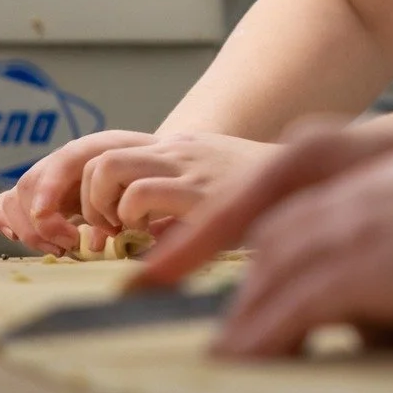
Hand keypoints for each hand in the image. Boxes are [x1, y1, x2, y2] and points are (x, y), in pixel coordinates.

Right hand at [0, 131, 157, 252]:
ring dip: (30, 230)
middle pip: (31, 184)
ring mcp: (49, 179)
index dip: (50, 188)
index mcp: (97, 150)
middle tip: (72, 244)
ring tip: (62, 247)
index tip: (48, 218)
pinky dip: (8, 222)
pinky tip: (24, 238)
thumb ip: (135, 208)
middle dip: (43, 223)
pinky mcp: (38, 198)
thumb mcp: (152, 189)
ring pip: (15, 197)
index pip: (66, 159)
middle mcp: (67, 162)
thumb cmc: (154, 181)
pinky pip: (7, 206)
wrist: (155, 169)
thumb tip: (102, 245)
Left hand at [78, 134, 281, 234]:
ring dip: (101, 206)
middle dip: (81, 197)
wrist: (315, 177)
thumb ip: (177, 205)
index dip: (78, 182)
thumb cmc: (265, 197)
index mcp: (175, 147)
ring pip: (106, 167)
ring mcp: (187, 166)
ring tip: (123, 232)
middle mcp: (176, 149)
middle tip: (100, 230)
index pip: (103, 146)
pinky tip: (153, 238)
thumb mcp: (212, 187)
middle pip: (94, 153)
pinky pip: (140, 194)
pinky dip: (130, 219)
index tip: (85, 219)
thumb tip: (139, 245)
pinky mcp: (200, 191)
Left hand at [137, 120, 392, 356]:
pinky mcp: (361, 265)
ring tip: (227, 360)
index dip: (223, 229)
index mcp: (374, 158)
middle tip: (226, 331)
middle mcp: (351, 186)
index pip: (279, 194)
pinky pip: (287, 310)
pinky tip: (242, 362)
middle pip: (271, 240)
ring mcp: (352, 221)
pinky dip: (259, 338)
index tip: (178, 258)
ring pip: (269, 275)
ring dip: (247, 320)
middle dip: (244, 286)